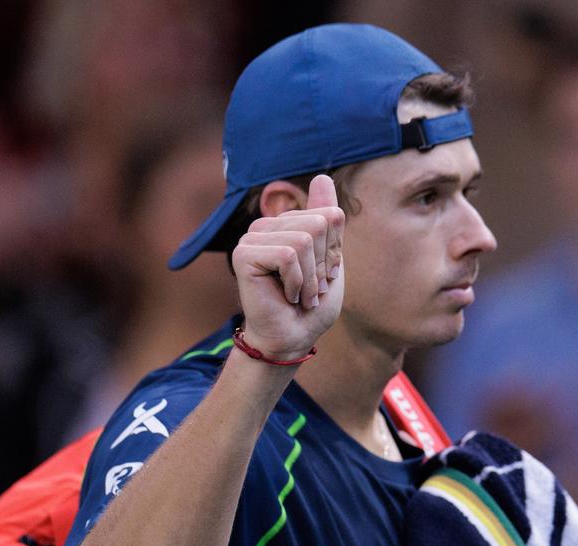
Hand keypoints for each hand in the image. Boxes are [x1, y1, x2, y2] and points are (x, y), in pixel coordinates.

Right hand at [232, 175, 344, 359]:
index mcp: (288, 223)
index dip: (334, 250)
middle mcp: (267, 225)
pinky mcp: (244, 253)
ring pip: (303, 239)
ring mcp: (252, 237)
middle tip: (310, 288)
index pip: (330, 215)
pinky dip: (296, 282)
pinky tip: (286, 295)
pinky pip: (288, 255)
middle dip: (323, 264)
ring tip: (299, 294)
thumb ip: (327, 219)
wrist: (291, 338)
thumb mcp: (329, 258)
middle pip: (318, 224)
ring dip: (310, 277)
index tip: (322, 275)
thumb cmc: (311, 304)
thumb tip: (321, 176)